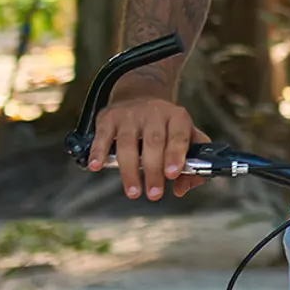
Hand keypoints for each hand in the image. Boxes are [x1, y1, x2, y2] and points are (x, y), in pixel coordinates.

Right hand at [88, 94, 207, 199]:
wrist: (140, 96)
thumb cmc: (165, 124)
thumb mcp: (186, 134)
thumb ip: (192, 160)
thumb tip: (182, 188)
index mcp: (177, 117)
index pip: (179, 136)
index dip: (176, 155)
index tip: (173, 174)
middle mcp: (155, 113)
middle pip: (153, 143)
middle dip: (153, 171)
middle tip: (154, 193)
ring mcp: (130, 114)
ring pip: (128, 143)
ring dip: (129, 170)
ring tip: (133, 191)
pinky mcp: (109, 118)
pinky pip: (103, 136)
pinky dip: (99, 152)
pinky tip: (97, 166)